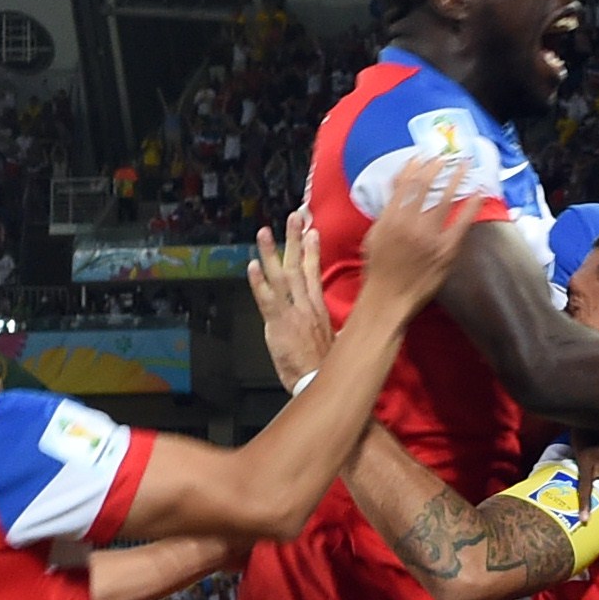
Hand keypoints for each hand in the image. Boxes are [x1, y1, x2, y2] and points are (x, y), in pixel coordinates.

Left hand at [244, 209, 329, 390]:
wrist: (320, 383)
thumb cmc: (326, 369)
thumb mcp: (338, 344)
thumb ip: (338, 330)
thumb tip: (347, 328)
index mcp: (319, 309)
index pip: (314, 273)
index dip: (312, 251)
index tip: (311, 231)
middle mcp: (307, 305)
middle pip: (299, 266)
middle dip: (296, 239)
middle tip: (294, 216)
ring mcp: (292, 313)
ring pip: (281, 277)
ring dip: (272, 252)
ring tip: (264, 232)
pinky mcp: (279, 324)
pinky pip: (266, 299)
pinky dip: (258, 282)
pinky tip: (251, 266)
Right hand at [351, 157, 483, 325]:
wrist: (388, 298)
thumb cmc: (378, 268)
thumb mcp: (374, 235)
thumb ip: (385, 211)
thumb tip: (395, 188)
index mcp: (390, 218)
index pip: (405, 184)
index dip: (415, 166)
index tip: (423, 156)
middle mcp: (410, 224)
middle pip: (425, 186)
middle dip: (436, 167)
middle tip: (445, 157)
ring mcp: (430, 237)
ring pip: (445, 199)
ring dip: (456, 178)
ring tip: (464, 165)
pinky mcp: (445, 250)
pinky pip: (462, 224)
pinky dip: (471, 207)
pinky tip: (478, 193)